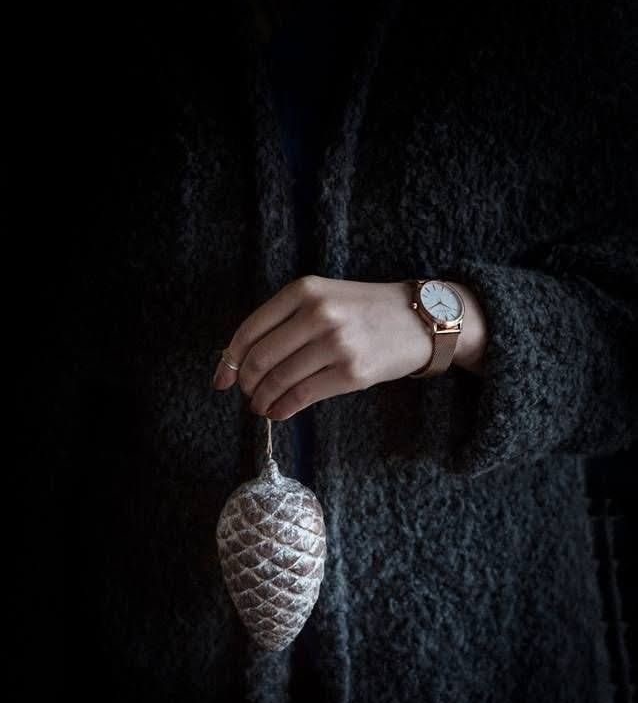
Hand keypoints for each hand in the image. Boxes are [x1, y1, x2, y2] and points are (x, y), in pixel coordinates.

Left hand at [212, 275, 486, 419]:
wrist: (420, 320)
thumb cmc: (365, 312)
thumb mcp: (324, 298)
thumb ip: (285, 321)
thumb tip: (239, 359)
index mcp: (304, 291)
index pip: (250, 330)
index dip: (229, 360)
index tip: (221, 380)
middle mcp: (317, 314)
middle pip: (260, 359)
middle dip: (247, 384)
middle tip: (248, 395)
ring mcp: (335, 343)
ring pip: (279, 381)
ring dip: (263, 401)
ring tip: (261, 407)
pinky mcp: (351, 372)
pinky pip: (302, 396)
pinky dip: (283, 409)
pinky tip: (279, 412)